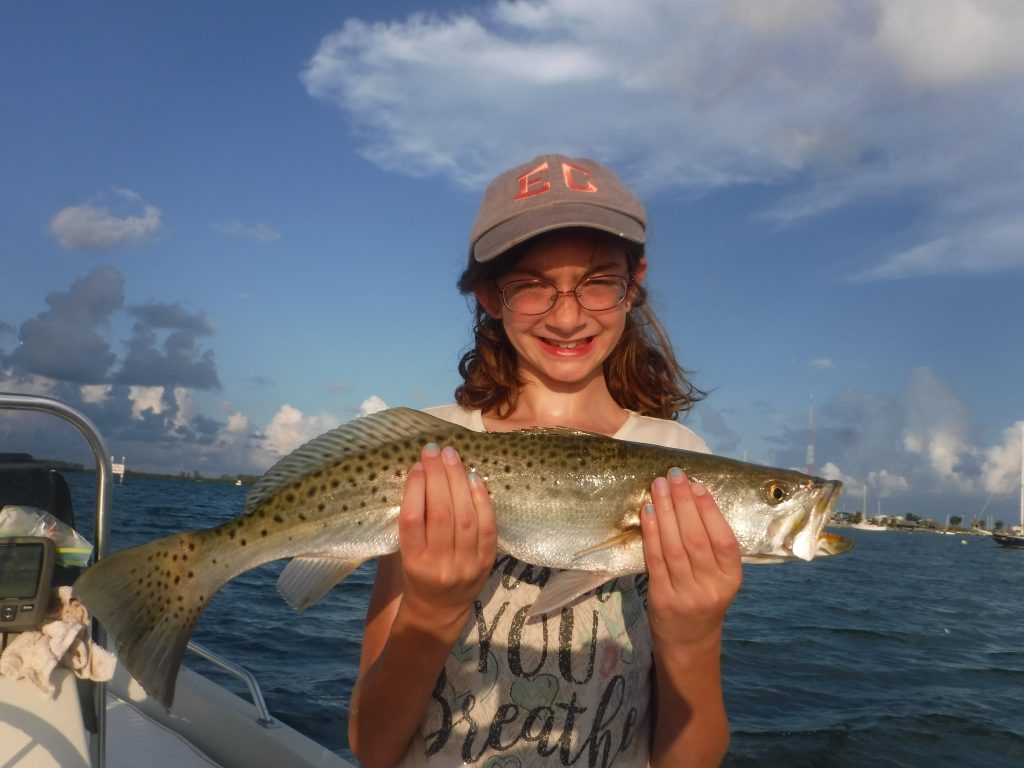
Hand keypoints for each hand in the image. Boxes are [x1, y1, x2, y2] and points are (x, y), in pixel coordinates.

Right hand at [397, 443, 496, 635]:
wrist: (439, 610)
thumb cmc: (417, 573)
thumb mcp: (404, 553)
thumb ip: (411, 521)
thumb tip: (420, 472)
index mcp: (413, 562)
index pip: (412, 521)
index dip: (414, 489)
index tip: (416, 465)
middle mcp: (440, 565)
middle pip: (441, 514)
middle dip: (438, 476)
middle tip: (434, 450)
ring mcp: (466, 565)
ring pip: (465, 517)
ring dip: (459, 481)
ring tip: (452, 457)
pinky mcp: (485, 562)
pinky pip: (487, 526)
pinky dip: (481, 500)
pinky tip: (474, 478)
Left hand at [641, 468, 741, 650]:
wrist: (689, 641)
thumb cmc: (704, 598)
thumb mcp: (718, 577)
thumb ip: (711, 545)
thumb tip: (692, 497)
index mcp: (732, 578)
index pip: (723, 539)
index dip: (710, 510)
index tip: (696, 485)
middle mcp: (712, 587)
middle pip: (696, 538)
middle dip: (683, 503)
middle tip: (673, 475)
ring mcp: (686, 594)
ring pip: (674, 546)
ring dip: (665, 512)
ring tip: (658, 487)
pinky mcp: (662, 598)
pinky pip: (655, 559)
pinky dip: (651, 533)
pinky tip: (647, 512)